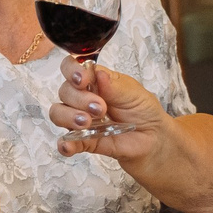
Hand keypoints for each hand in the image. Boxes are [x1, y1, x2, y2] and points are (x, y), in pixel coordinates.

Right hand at [50, 56, 173, 158]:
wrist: (154, 139)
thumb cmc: (144, 111)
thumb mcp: (135, 94)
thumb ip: (115, 86)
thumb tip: (98, 74)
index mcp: (95, 80)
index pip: (72, 67)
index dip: (71, 70)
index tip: (82, 79)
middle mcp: (83, 98)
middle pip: (64, 91)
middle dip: (79, 98)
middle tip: (100, 108)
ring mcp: (81, 119)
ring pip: (58, 113)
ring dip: (68, 117)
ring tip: (87, 123)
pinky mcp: (83, 140)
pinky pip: (66, 141)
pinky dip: (65, 143)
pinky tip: (69, 145)